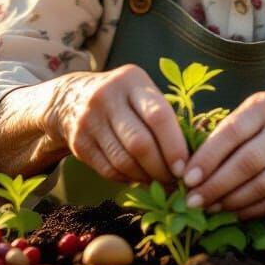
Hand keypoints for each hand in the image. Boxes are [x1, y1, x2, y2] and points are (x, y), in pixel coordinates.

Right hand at [49, 65, 188, 186]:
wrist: (72, 97)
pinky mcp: (78, 142)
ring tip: (159, 183)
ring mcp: (90, 119)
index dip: (174, 146)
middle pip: (140, 143)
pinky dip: (127, 179)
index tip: (185, 167)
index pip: (158, 115)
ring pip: (124, 161)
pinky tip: (138, 178)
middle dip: (161, 168)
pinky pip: (108, 169)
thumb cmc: (124, 99)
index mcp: (132, 81)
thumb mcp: (142, 93)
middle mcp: (108, 97)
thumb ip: (164, 117)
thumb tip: (192, 157)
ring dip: (146, 178)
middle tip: (174, 181)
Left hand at [180, 92, 264, 219]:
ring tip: (209, 208)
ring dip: (231, 201)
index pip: (231, 132)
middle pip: (246, 162)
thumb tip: (188, 164)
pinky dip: (252, 209)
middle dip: (215, 185)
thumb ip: (227, 132)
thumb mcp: (256, 114)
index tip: (187, 177)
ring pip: (261, 184)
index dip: (207, 157)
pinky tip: (233, 213)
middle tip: (192, 201)